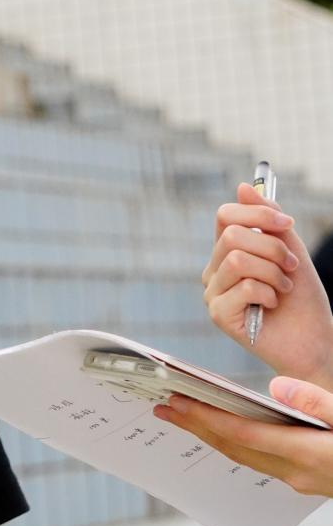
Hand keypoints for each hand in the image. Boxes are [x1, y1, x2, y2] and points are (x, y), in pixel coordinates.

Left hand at [154, 378, 332, 497]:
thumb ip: (318, 401)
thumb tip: (276, 387)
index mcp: (309, 454)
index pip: (242, 435)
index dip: (205, 419)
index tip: (175, 404)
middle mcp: (298, 472)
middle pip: (234, 448)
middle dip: (196, 427)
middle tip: (163, 407)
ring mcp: (301, 481)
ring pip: (244, 457)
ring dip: (212, 436)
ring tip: (184, 416)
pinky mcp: (306, 481)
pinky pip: (259, 462)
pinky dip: (237, 444)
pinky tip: (227, 431)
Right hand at [202, 184, 332, 386]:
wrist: (313, 339)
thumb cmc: (301, 298)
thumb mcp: (289, 248)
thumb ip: (266, 218)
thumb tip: (242, 186)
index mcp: (228, 251)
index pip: (225, 215)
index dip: (257, 213)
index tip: (287, 224)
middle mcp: (214, 270)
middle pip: (231, 236)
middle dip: (272, 248)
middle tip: (291, 267)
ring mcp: (213, 292)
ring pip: (237, 260)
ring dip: (272, 273)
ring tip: (283, 288)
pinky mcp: (218, 314)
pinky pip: (244, 286)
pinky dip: (268, 294)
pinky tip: (271, 307)